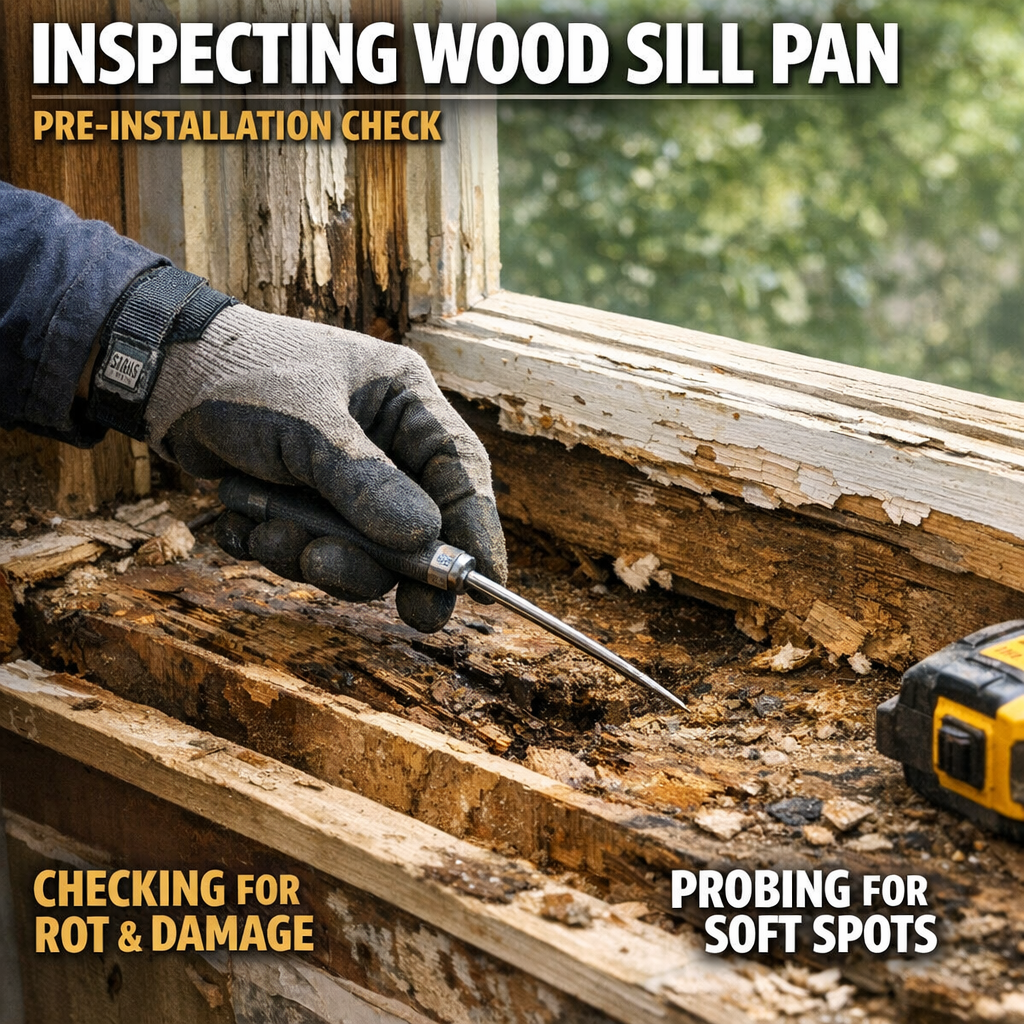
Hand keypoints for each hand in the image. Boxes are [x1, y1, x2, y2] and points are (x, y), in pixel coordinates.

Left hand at [144, 304, 505, 631]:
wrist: (164, 375)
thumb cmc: (244, 374)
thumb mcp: (307, 423)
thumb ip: (364, 483)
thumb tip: (423, 540)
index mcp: (405, 404)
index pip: (460, 473)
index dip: (477, 530)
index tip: (484, 584)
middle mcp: (385, 446)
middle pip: (412, 528)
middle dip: (368, 558)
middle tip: (328, 571)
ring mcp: (346, 481)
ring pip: (359, 550)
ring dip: (310, 553)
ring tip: (265, 532)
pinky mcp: (308, 506)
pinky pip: (312, 551)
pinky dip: (277, 548)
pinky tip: (243, 522)